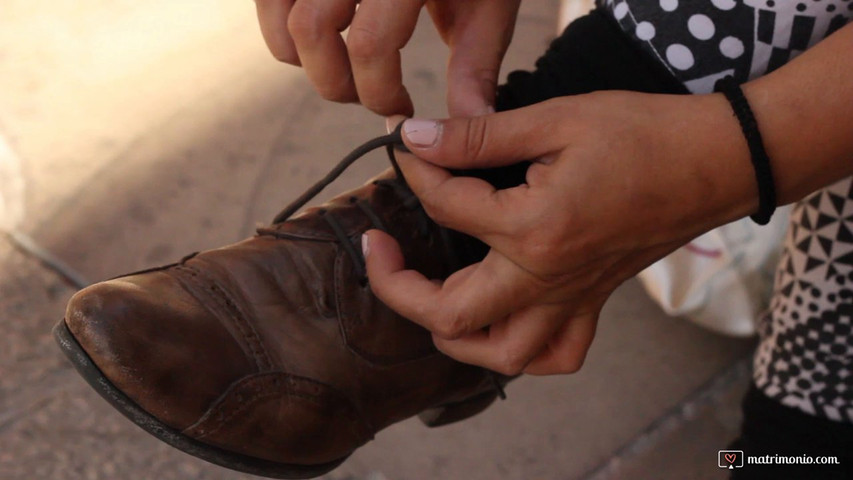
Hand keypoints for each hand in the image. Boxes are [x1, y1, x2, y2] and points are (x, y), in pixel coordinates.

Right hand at [253, 0, 520, 115]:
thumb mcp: (487, 5)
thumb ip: (474, 67)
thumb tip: (471, 125)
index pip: (370, 45)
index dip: (381, 94)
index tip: (401, 110)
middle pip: (309, 29)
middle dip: (337, 83)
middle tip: (369, 95)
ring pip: (278, 11)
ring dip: (303, 57)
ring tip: (344, 66)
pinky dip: (284, 24)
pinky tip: (329, 31)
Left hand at [365, 92, 756, 374]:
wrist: (713, 160)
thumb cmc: (642, 134)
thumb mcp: (555, 120)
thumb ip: (478, 136)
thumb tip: (418, 138)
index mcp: (534, 228)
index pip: (447, 207)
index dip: (418, 172)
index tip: (410, 149)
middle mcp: (548, 278)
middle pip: (451, 315)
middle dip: (399, 289)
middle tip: (380, 253)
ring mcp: (573, 299)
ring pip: (501, 356)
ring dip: (453, 336)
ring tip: (429, 299)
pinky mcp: (595, 302)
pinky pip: (557, 354)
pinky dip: (520, 353)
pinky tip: (504, 324)